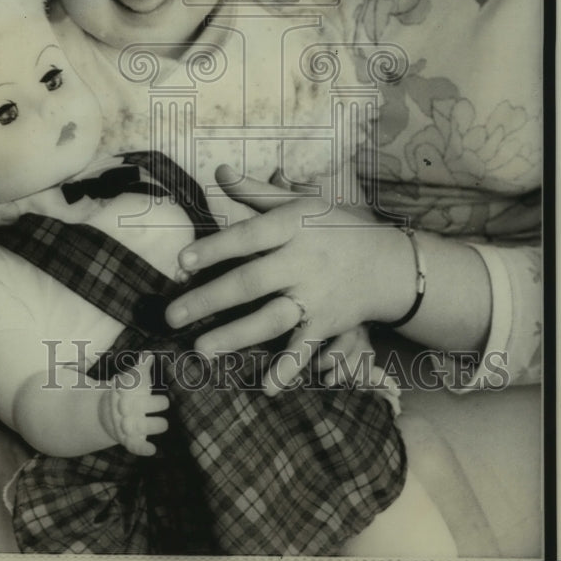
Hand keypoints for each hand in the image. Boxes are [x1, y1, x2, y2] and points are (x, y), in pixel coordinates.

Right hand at [99, 355, 169, 456]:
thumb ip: (140, 367)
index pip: (126, 384)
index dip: (131, 383)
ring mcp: (126, 424)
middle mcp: (124, 407)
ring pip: (137, 426)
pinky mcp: (129, 439)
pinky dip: (142, 449)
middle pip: (133, 406)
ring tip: (164, 424)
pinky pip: (134, 446)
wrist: (109, 414)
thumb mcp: (130, 379)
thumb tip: (148, 354)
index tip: (138, 380)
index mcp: (123, 390)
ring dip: (151, 425)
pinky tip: (153, 450)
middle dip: (149, 405)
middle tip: (165, 402)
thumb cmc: (127, 392)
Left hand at [165, 166, 415, 392]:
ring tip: (201, 350)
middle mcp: (303, 261)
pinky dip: (289, 368)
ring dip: (236, 336)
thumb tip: (218, 172)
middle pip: (250, 282)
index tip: (181, 261)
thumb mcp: (299, 203)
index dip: (215, 248)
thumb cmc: (333, 227)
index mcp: (292, 227)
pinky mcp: (327, 323)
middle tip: (173, 315)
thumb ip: (257, 192)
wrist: (388, 262)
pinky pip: (304, 348)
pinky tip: (268, 388)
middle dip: (210, 300)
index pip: (248, 236)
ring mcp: (316, 296)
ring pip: (271, 318)